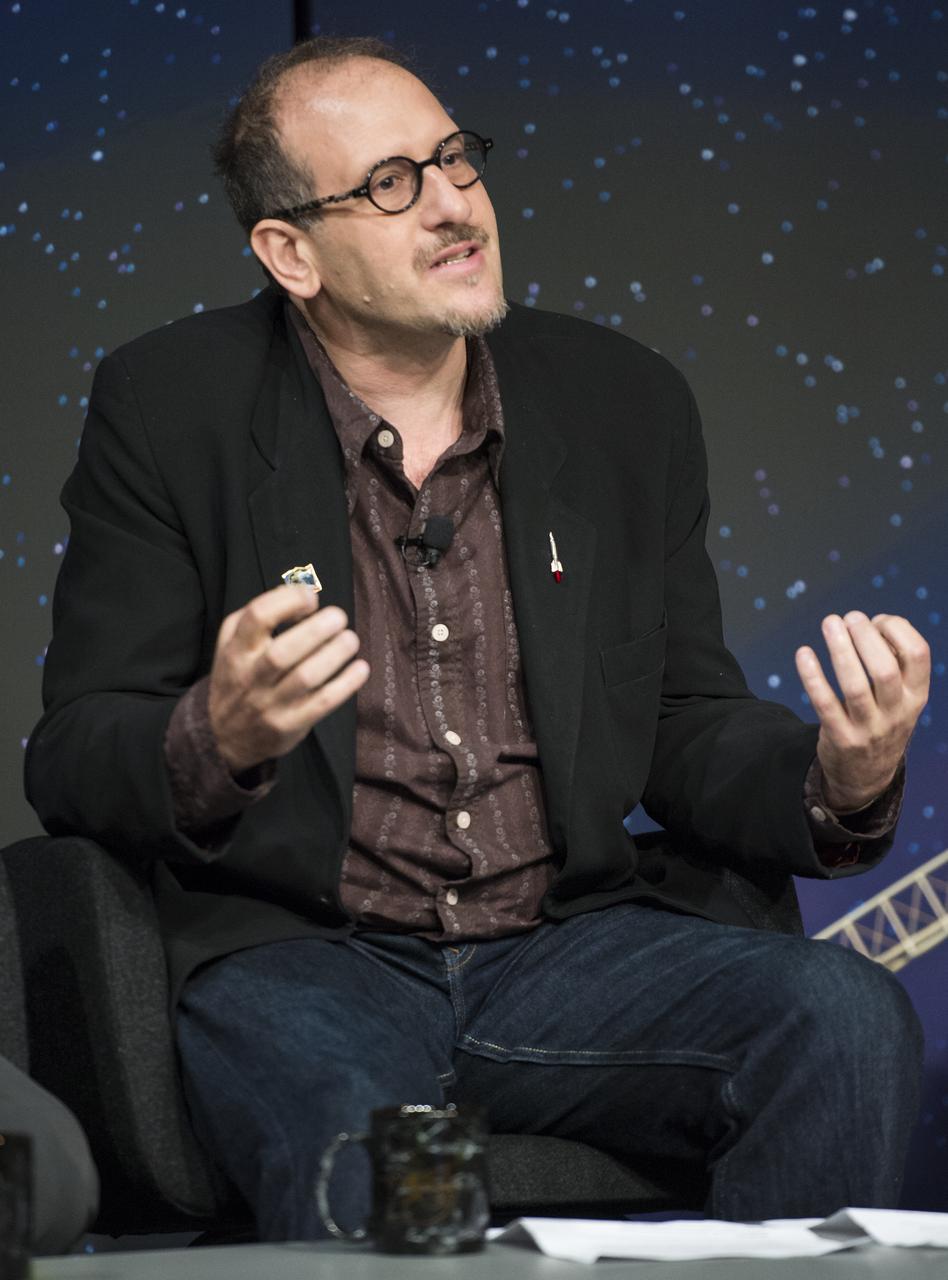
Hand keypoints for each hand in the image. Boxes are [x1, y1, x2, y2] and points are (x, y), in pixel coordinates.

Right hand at [208, 585, 368, 774]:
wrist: (224, 736)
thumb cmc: (237, 677)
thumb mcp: (231, 644)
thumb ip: (258, 615)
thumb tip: (302, 593)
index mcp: (236, 650)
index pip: (257, 618)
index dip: (288, 601)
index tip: (311, 599)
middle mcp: (250, 677)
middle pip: (283, 651)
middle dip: (317, 630)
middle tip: (339, 617)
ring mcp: (269, 704)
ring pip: (306, 677)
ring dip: (335, 654)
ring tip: (350, 639)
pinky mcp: (289, 725)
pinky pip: (322, 703)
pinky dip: (346, 684)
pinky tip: (360, 668)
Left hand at [795, 612, 929, 812]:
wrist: (866, 775)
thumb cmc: (881, 718)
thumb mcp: (901, 697)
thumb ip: (891, 661)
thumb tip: (867, 623)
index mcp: (917, 695)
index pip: (918, 654)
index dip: (897, 629)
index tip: (877, 620)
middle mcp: (897, 712)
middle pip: (885, 669)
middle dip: (865, 637)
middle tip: (849, 617)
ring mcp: (869, 728)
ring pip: (855, 687)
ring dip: (840, 650)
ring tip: (830, 622)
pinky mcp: (840, 738)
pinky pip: (824, 704)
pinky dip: (812, 677)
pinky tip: (803, 653)